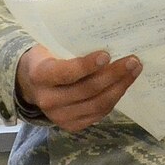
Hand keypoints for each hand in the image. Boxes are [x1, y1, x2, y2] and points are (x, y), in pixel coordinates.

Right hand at [16, 45, 140, 131]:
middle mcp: (48, 99)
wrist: (30, 83)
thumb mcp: (50, 47)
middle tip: (133, 61)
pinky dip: (114, 98)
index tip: (106, 55)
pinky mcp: (71, 125)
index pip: (66, 73)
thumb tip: (107, 38)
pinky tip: (123, 85)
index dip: (86, 65)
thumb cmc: (46, 58)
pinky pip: (98, 113)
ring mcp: (59, 116)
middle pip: (87, 89)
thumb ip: (70, 46)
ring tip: (134, 71)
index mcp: (39, 76)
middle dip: (114, 75)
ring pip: (97, 104)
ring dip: (119, 87)